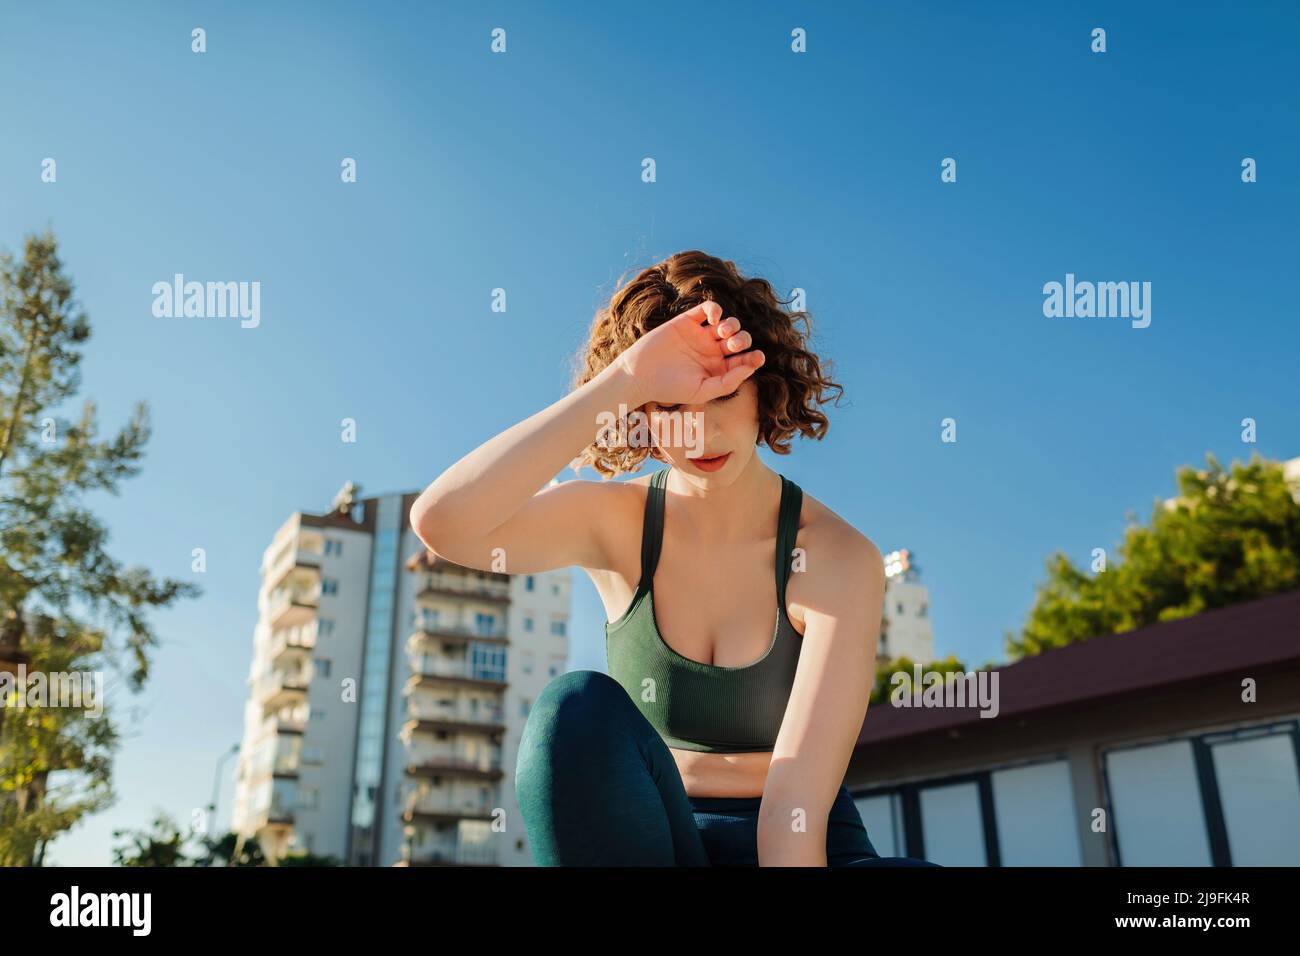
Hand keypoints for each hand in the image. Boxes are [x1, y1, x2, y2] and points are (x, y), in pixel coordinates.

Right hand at [614, 301, 765, 406]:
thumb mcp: (702, 391)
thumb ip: (728, 382)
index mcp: (718, 370)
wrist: (640, 374)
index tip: (757, 357)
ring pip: (728, 324)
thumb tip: (751, 368)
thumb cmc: (670, 388)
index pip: (743, 361)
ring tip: (722, 333)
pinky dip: (715, 309)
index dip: (753, 357)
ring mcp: (700, 335)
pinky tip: (713, 318)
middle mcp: (712, 352)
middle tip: (734, 344)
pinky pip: (708, 309)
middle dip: (742, 340)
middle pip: (739, 340)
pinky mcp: (687, 321)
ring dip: (732, 325)